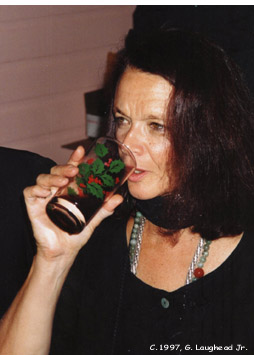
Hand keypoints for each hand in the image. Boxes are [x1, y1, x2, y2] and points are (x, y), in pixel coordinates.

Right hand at [24, 146, 122, 261]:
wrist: (63, 252)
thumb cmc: (75, 234)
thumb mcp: (93, 219)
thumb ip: (104, 209)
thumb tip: (118, 198)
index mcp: (67, 190)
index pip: (70, 170)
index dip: (74, 159)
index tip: (81, 150)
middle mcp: (55, 191)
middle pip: (56, 171)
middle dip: (64, 167)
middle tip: (74, 169)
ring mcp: (43, 198)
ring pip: (43, 179)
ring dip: (52, 177)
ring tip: (63, 181)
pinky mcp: (33, 207)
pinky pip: (29, 193)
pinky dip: (36, 189)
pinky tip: (45, 192)